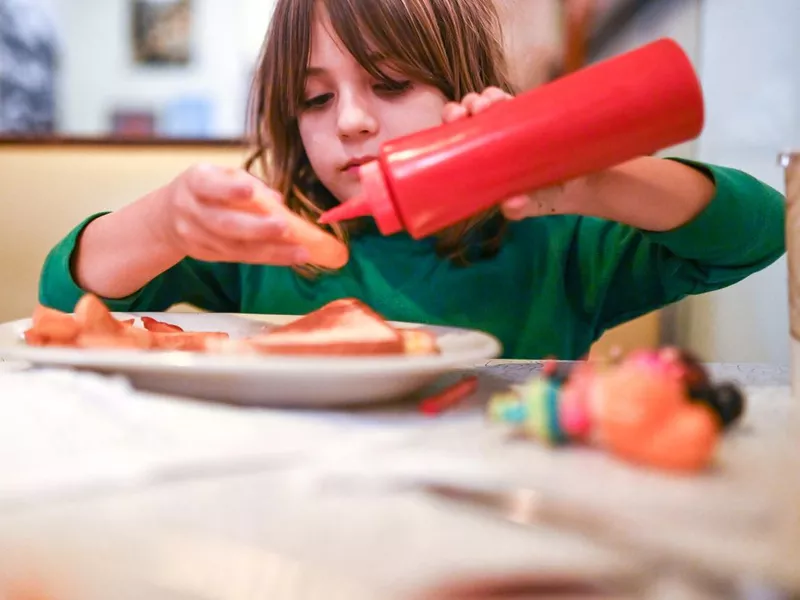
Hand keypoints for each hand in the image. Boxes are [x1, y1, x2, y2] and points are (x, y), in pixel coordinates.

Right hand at [156, 164, 309, 264]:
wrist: (167, 217)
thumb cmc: (207, 188)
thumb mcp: (220, 175)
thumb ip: (246, 183)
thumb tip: (277, 199)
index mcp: (195, 182)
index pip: (209, 187)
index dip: (229, 190)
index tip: (251, 191)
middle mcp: (191, 210)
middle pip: (225, 224)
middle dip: (257, 228)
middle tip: (286, 228)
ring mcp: (195, 236)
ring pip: (235, 247)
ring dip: (270, 251)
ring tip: (300, 252)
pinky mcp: (205, 255)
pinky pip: (238, 257)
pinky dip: (266, 258)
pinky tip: (289, 257)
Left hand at [442, 87, 571, 220]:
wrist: (585, 184)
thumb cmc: (551, 197)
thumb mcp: (535, 205)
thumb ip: (522, 208)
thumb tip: (510, 205)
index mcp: (484, 164)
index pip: (458, 144)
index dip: (451, 129)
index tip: (454, 121)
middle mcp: (491, 144)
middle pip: (466, 122)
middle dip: (462, 110)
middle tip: (470, 110)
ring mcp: (508, 129)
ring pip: (485, 108)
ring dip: (481, 99)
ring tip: (488, 101)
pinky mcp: (528, 118)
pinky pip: (509, 104)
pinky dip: (500, 98)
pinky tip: (498, 97)